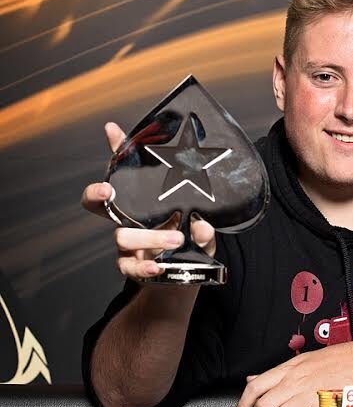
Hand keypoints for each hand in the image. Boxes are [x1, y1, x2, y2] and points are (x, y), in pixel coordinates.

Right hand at [80, 121, 215, 281]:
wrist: (181, 276)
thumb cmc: (187, 241)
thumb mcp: (199, 226)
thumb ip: (202, 225)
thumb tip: (203, 225)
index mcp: (141, 201)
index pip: (124, 171)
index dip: (115, 149)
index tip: (112, 130)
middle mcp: (127, 219)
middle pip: (96, 203)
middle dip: (96, 193)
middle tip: (108, 190)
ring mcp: (126, 243)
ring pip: (122, 236)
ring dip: (149, 238)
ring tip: (176, 239)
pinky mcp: (131, 265)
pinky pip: (129, 267)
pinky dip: (143, 268)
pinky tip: (158, 267)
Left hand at [234, 342, 352, 406]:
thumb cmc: (336, 360)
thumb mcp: (302, 360)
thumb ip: (278, 373)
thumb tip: (254, 378)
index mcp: (289, 368)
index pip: (256, 385)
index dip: (243, 403)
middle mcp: (296, 381)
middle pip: (264, 404)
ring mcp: (309, 394)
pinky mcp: (322, 406)